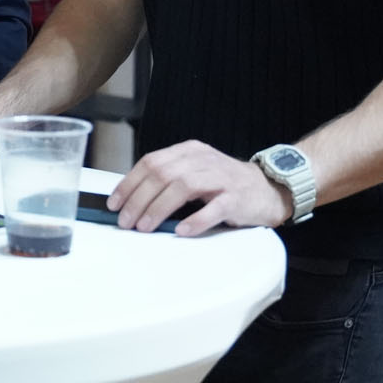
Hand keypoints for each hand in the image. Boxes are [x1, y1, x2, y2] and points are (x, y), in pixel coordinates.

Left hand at [108, 140, 289, 235]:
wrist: (267, 189)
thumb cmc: (225, 185)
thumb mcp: (194, 174)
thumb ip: (168, 181)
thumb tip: (131, 201)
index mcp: (189, 152)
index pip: (151, 162)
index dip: (129, 183)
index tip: (115, 203)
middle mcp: (203, 160)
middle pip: (162, 174)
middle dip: (138, 199)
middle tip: (126, 221)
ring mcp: (221, 177)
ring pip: (183, 187)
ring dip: (159, 208)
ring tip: (145, 227)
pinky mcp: (236, 197)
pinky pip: (214, 207)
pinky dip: (195, 220)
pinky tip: (181, 230)